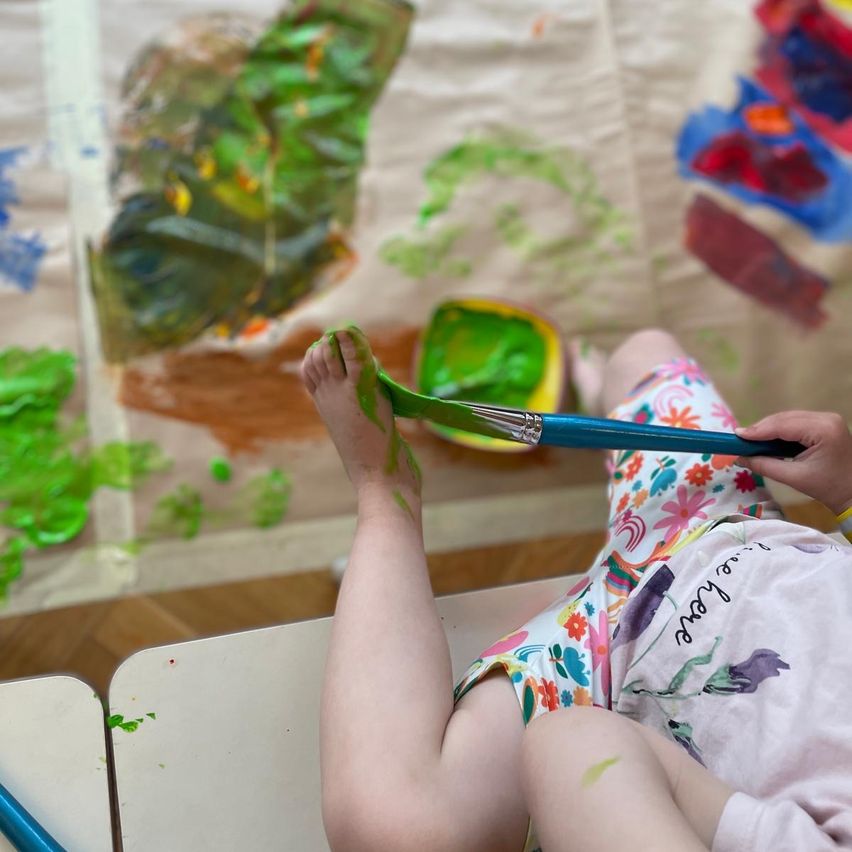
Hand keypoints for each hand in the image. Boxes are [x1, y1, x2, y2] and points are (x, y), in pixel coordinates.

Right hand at [735, 411, 851, 514]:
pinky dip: (779, 430)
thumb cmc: (828, 487)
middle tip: (740, 439)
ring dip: (769, 429)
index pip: (783, 425)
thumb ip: (764, 465)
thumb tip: (739, 458)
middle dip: (761, 429)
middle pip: (784, 418)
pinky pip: (795, 422)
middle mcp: (826, 418)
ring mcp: (827, 419)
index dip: (758, 430)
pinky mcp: (824, 424)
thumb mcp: (794, 478)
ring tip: (750, 440)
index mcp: (823, 430)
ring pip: (788, 418)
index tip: (736, 436)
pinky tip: (767, 439)